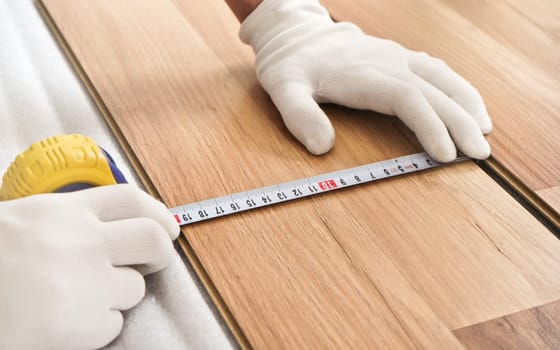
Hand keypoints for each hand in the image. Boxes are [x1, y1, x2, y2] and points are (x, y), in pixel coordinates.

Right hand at [0, 184, 178, 349]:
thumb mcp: (21, 222)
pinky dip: (97, 327)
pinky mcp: (86, 324)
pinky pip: (112, 325)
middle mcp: (83, 241)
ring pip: (133, 288)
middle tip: (155, 262)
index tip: (168, 226)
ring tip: (77, 299)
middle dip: (162, 252)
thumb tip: (110, 227)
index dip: (158, 212)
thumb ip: (66, 220)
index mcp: (62, 211)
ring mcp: (88, 283)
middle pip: (151, 238)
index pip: (131, 200)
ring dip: (116, 295)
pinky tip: (65, 323)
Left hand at [240, 0, 491, 161]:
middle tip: (479, 154)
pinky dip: (458, 88)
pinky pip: (438, 70)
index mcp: (364, 75)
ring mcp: (398, 58)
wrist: (297, 34)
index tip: (445, 155)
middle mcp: (388, 63)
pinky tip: (470, 105)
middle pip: (434, 91)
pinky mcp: (400, 57)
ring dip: (467, 104)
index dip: (430, 126)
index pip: (407, 99)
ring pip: (443, 78)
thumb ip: (299, 116)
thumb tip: (322, 148)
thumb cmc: (291, 65)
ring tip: (484, 132)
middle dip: (460, 123)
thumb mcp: (283, 89)